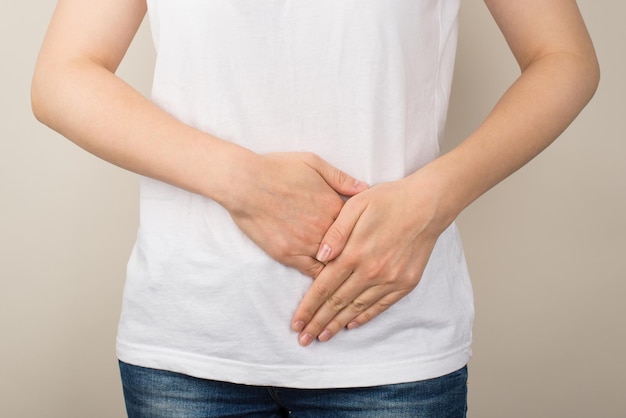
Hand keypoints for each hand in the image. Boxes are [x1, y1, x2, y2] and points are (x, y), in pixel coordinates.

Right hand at [226, 152, 367, 277]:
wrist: (244, 182)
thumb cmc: (277, 168)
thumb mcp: (313, 163)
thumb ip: (341, 178)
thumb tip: (366, 188)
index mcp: (335, 205)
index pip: (360, 224)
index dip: (362, 230)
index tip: (364, 234)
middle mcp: (325, 227)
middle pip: (350, 247)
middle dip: (357, 252)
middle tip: (362, 259)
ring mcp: (308, 243)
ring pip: (334, 263)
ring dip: (341, 267)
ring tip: (348, 274)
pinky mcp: (289, 255)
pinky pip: (313, 273)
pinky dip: (322, 277)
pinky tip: (327, 280)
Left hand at [291, 176, 450, 345]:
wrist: (428, 205)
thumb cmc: (389, 200)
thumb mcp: (356, 205)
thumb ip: (335, 233)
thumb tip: (319, 256)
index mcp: (354, 253)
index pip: (324, 287)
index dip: (308, 307)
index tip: (296, 323)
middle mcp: (371, 271)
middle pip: (338, 303)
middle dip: (318, 323)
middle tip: (304, 339)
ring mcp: (390, 279)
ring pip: (357, 308)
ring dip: (338, 324)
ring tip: (323, 337)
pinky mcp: (405, 283)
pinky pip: (380, 306)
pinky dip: (364, 317)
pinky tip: (351, 324)